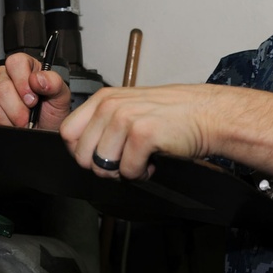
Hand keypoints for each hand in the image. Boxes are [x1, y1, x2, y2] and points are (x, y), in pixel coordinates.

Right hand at [0, 52, 70, 129]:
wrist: (45, 132)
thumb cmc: (51, 113)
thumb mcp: (60, 97)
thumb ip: (54, 82)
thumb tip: (38, 78)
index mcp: (25, 67)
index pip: (14, 63)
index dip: (22, 81)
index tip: (32, 99)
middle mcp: (5, 76)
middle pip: (1, 87)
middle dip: (17, 109)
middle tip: (28, 117)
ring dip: (10, 119)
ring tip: (22, 122)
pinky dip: (0, 126)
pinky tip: (10, 124)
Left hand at [59, 83, 231, 179]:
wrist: (205, 114)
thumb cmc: (169, 114)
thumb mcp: (128, 108)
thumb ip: (103, 123)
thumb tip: (81, 149)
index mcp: (102, 99)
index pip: (67, 133)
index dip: (80, 152)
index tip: (99, 157)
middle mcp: (110, 105)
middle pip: (81, 155)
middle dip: (102, 167)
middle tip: (124, 161)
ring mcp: (125, 118)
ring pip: (103, 166)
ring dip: (123, 171)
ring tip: (140, 159)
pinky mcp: (143, 134)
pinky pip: (128, 171)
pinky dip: (141, 173)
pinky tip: (152, 161)